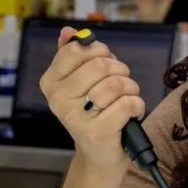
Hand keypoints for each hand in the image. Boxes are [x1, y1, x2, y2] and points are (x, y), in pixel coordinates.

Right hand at [39, 26, 144, 168]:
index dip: (100, 51)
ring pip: (116, 84)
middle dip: (120, 70)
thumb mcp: (80, 84)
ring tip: (127, 98)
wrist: (99, 156)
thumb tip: (68, 31)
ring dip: (131, 88)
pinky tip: (132, 113)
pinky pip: (127, 104)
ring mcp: (77, 117)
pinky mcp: (98, 132)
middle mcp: (59, 99)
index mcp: (51, 82)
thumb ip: (72, 56)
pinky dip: (137, 105)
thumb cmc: (94, 115)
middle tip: (122, 83)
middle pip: (100, 65)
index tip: (106, 62)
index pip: (77, 50)